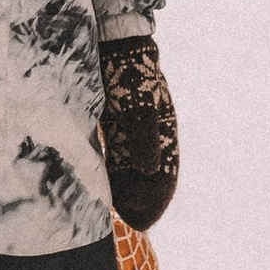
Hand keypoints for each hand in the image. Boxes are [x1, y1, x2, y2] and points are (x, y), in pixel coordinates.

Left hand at [98, 34, 178, 228]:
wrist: (116, 47)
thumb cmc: (131, 76)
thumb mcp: (139, 108)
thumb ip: (143, 138)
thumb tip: (150, 170)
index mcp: (164, 130)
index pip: (165, 173)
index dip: (157, 198)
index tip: (145, 221)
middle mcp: (150, 133)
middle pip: (149, 174)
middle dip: (142, 199)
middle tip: (132, 222)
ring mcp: (133, 128)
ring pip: (132, 166)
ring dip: (128, 187)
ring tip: (119, 211)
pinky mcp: (116, 122)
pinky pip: (117, 152)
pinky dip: (114, 170)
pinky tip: (104, 185)